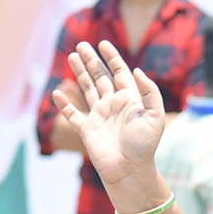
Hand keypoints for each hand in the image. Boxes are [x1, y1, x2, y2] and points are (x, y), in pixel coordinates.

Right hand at [51, 40, 164, 184]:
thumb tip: (137, 71)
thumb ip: (150, 93)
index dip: (112, 58)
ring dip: (79, 73)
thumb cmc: (144, 146)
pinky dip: (64, 105)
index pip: (120, 73)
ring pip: (87, 89)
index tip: (103, 44)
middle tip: (82, 45)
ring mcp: (99, 116)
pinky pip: (72, 115)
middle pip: (100, 77)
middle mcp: (113, 105)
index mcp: (129, 100)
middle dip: (92, 61)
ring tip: (72, 56)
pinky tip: (57, 93)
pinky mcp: (87, 129)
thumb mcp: (155, 117)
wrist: (130, 169)